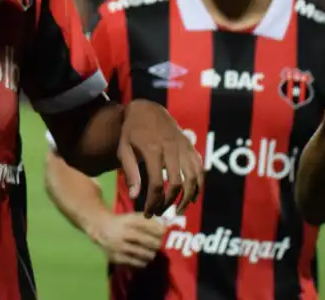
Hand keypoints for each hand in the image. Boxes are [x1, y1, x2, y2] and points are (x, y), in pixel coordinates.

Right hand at [88, 212, 165, 267]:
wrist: (99, 227)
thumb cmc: (122, 222)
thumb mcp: (134, 217)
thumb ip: (150, 220)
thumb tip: (167, 226)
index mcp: (130, 221)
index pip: (151, 227)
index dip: (161, 231)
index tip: (164, 233)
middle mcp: (125, 233)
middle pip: (151, 242)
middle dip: (157, 244)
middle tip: (158, 245)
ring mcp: (120, 246)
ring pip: (146, 254)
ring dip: (151, 254)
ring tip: (150, 252)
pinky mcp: (117, 257)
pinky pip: (137, 263)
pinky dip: (142, 261)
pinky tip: (141, 258)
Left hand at [118, 99, 202, 216]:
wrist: (147, 110)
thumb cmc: (132, 132)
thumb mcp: (124, 149)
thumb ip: (130, 172)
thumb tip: (134, 197)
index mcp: (153, 150)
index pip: (157, 184)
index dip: (153, 202)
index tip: (148, 213)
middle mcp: (171, 149)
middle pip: (177, 184)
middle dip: (169, 202)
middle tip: (160, 212)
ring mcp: (184, 148)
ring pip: (193, 178)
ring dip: (188, 198)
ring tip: (178, 210)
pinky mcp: (191, 147)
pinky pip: (200, 169)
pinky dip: (199, 185)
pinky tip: (192, 197)